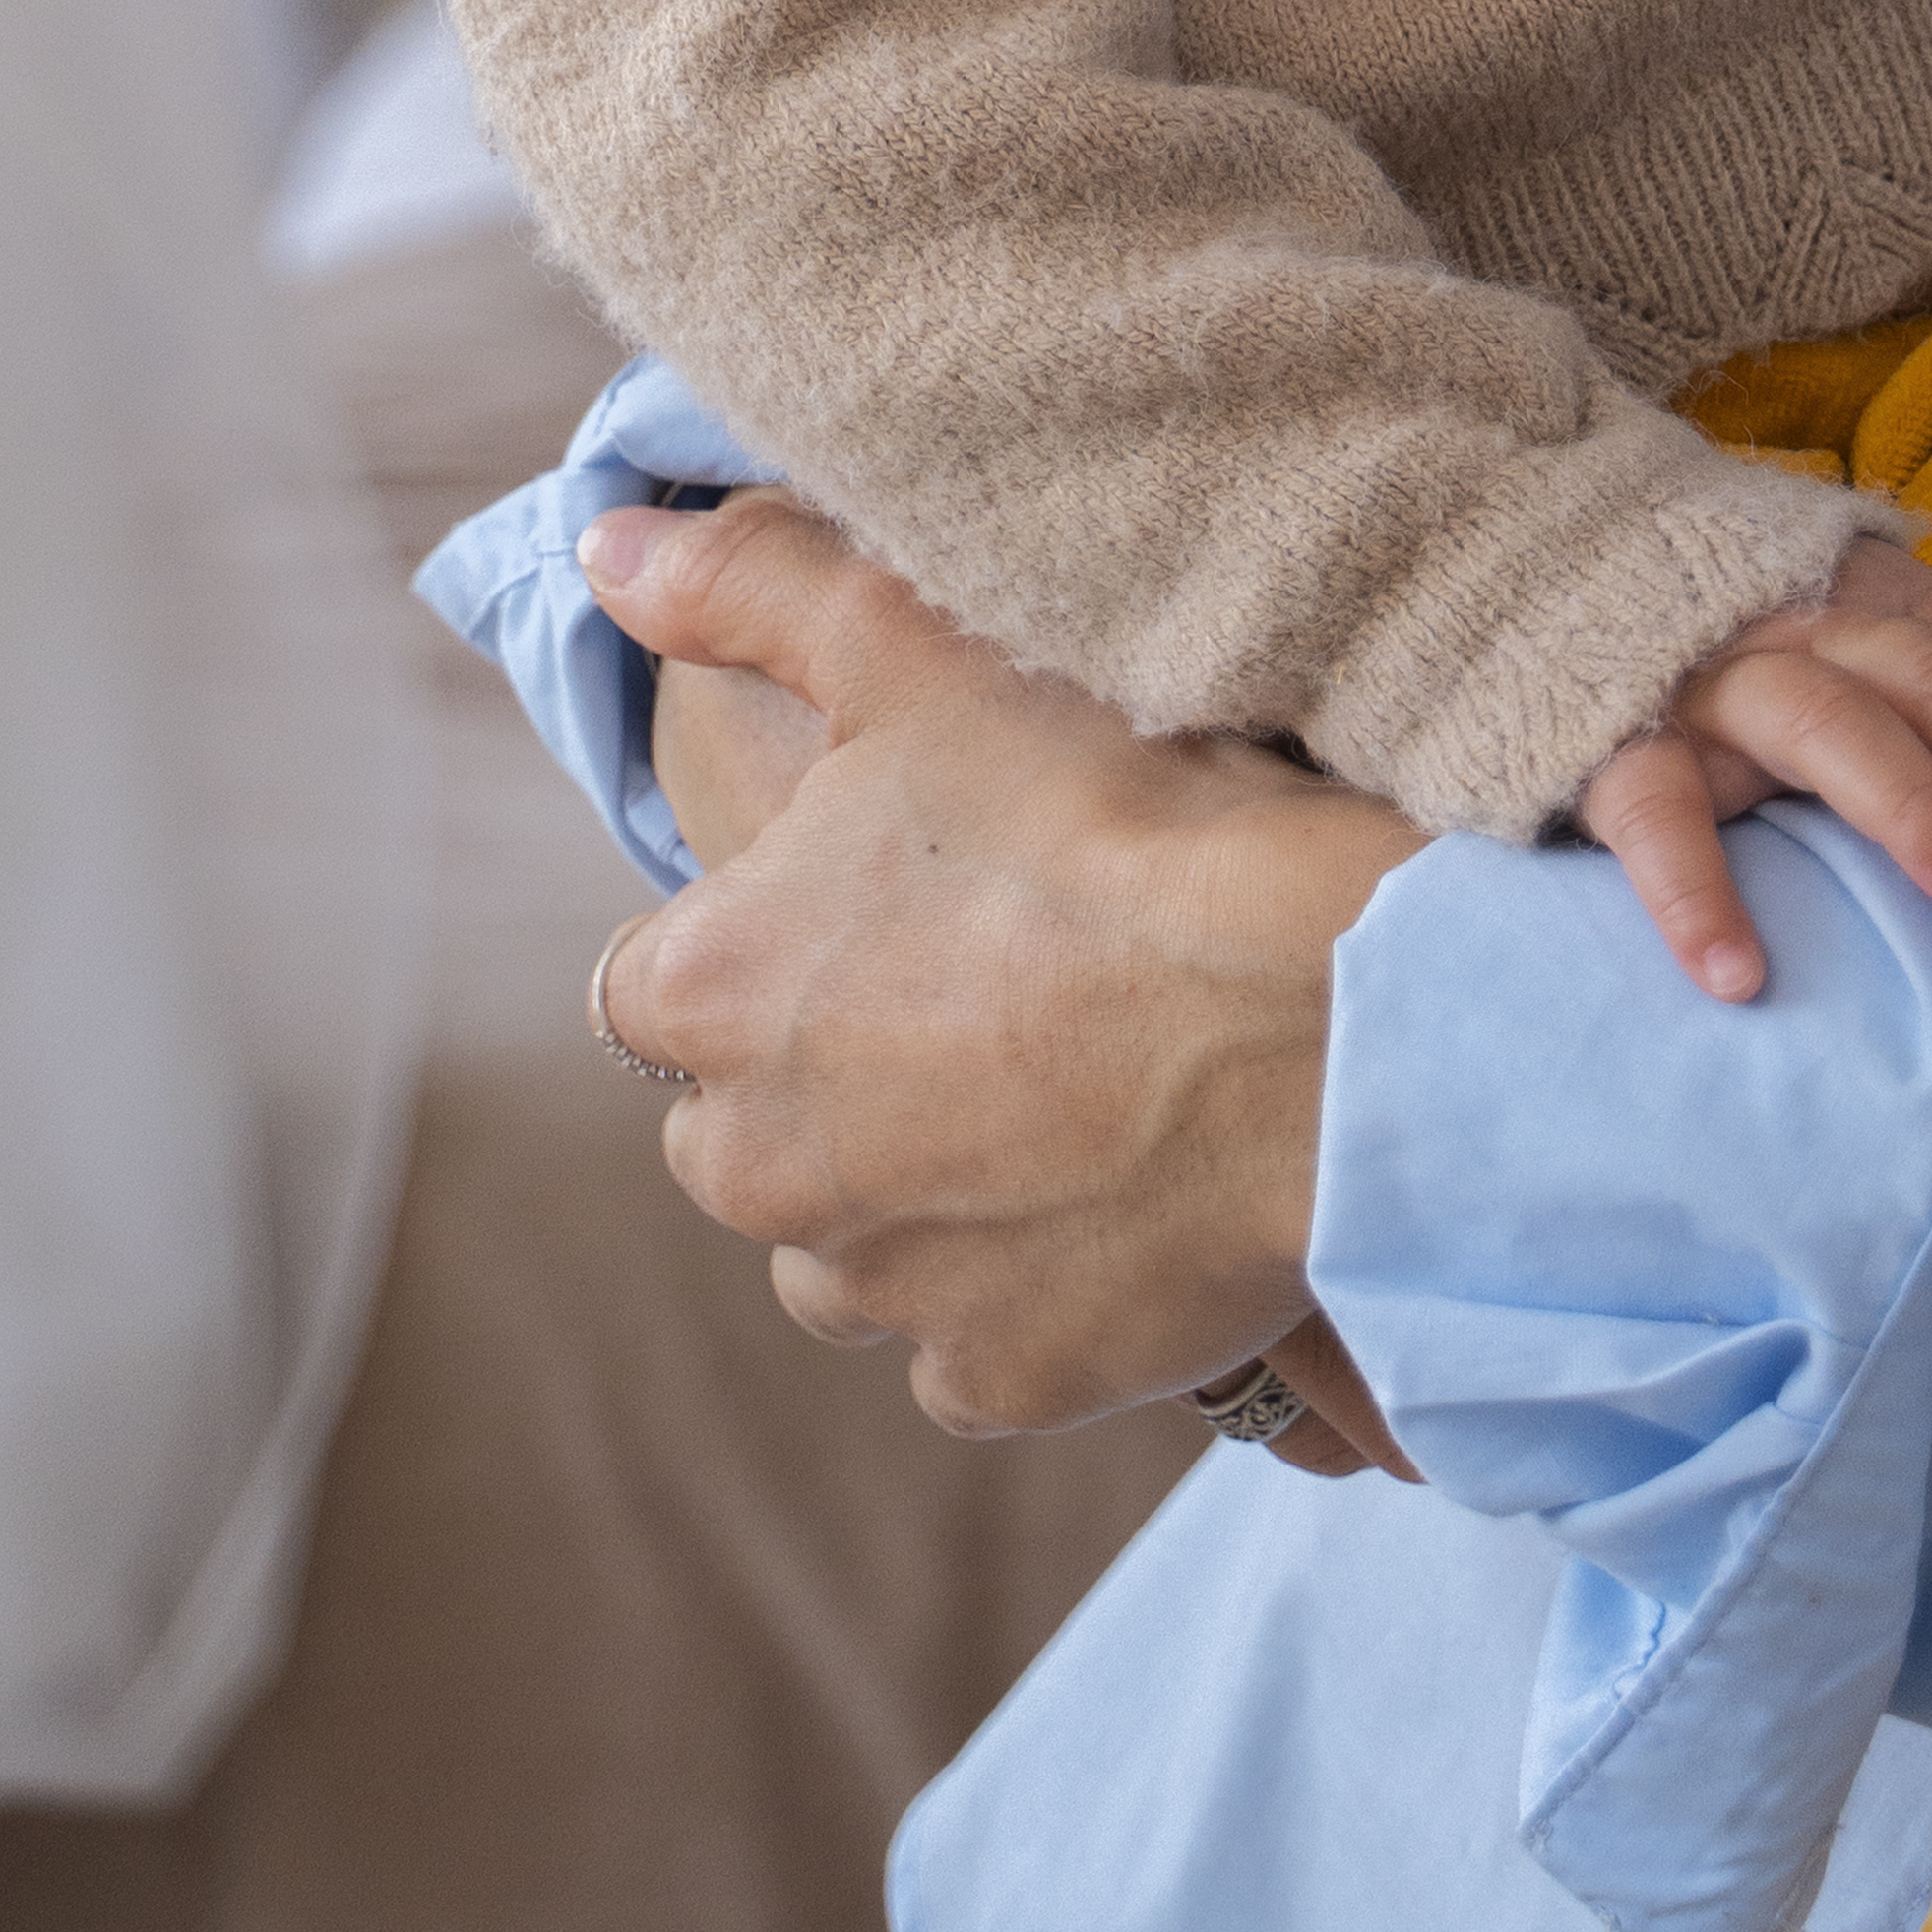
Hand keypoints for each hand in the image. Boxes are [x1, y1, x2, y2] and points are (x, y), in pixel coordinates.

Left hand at [577, 491, 1419, 1442]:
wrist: (1326, 1012)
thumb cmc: (1120, 811)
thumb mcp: (920, 643)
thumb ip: (747, 587)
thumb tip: (605, 552)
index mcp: (708, 997)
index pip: (651, 987)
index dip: (758, 937)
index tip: (872, 899)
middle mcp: (756, 1169)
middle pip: (741, 1129)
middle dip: (825, 1075)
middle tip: (981, 986)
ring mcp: (879, 1292)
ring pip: (848, 1246)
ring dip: (913, 1188)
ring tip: (1060, 1088)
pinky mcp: (996, 1379)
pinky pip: (973, 1342)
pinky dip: (1024, 1283)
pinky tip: (1119, 1192)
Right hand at [1578, 552, 1931, 999]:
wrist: (1510, 581)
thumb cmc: (1712, 661)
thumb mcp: (1837, 662)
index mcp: (1878, 604)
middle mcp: (1808, 624)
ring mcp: (1707, 677)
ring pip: (1827, 719)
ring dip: (1910, 804)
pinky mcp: (1603, 737)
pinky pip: (1651, 811)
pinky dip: (1696, 889)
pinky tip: (1739, 976)